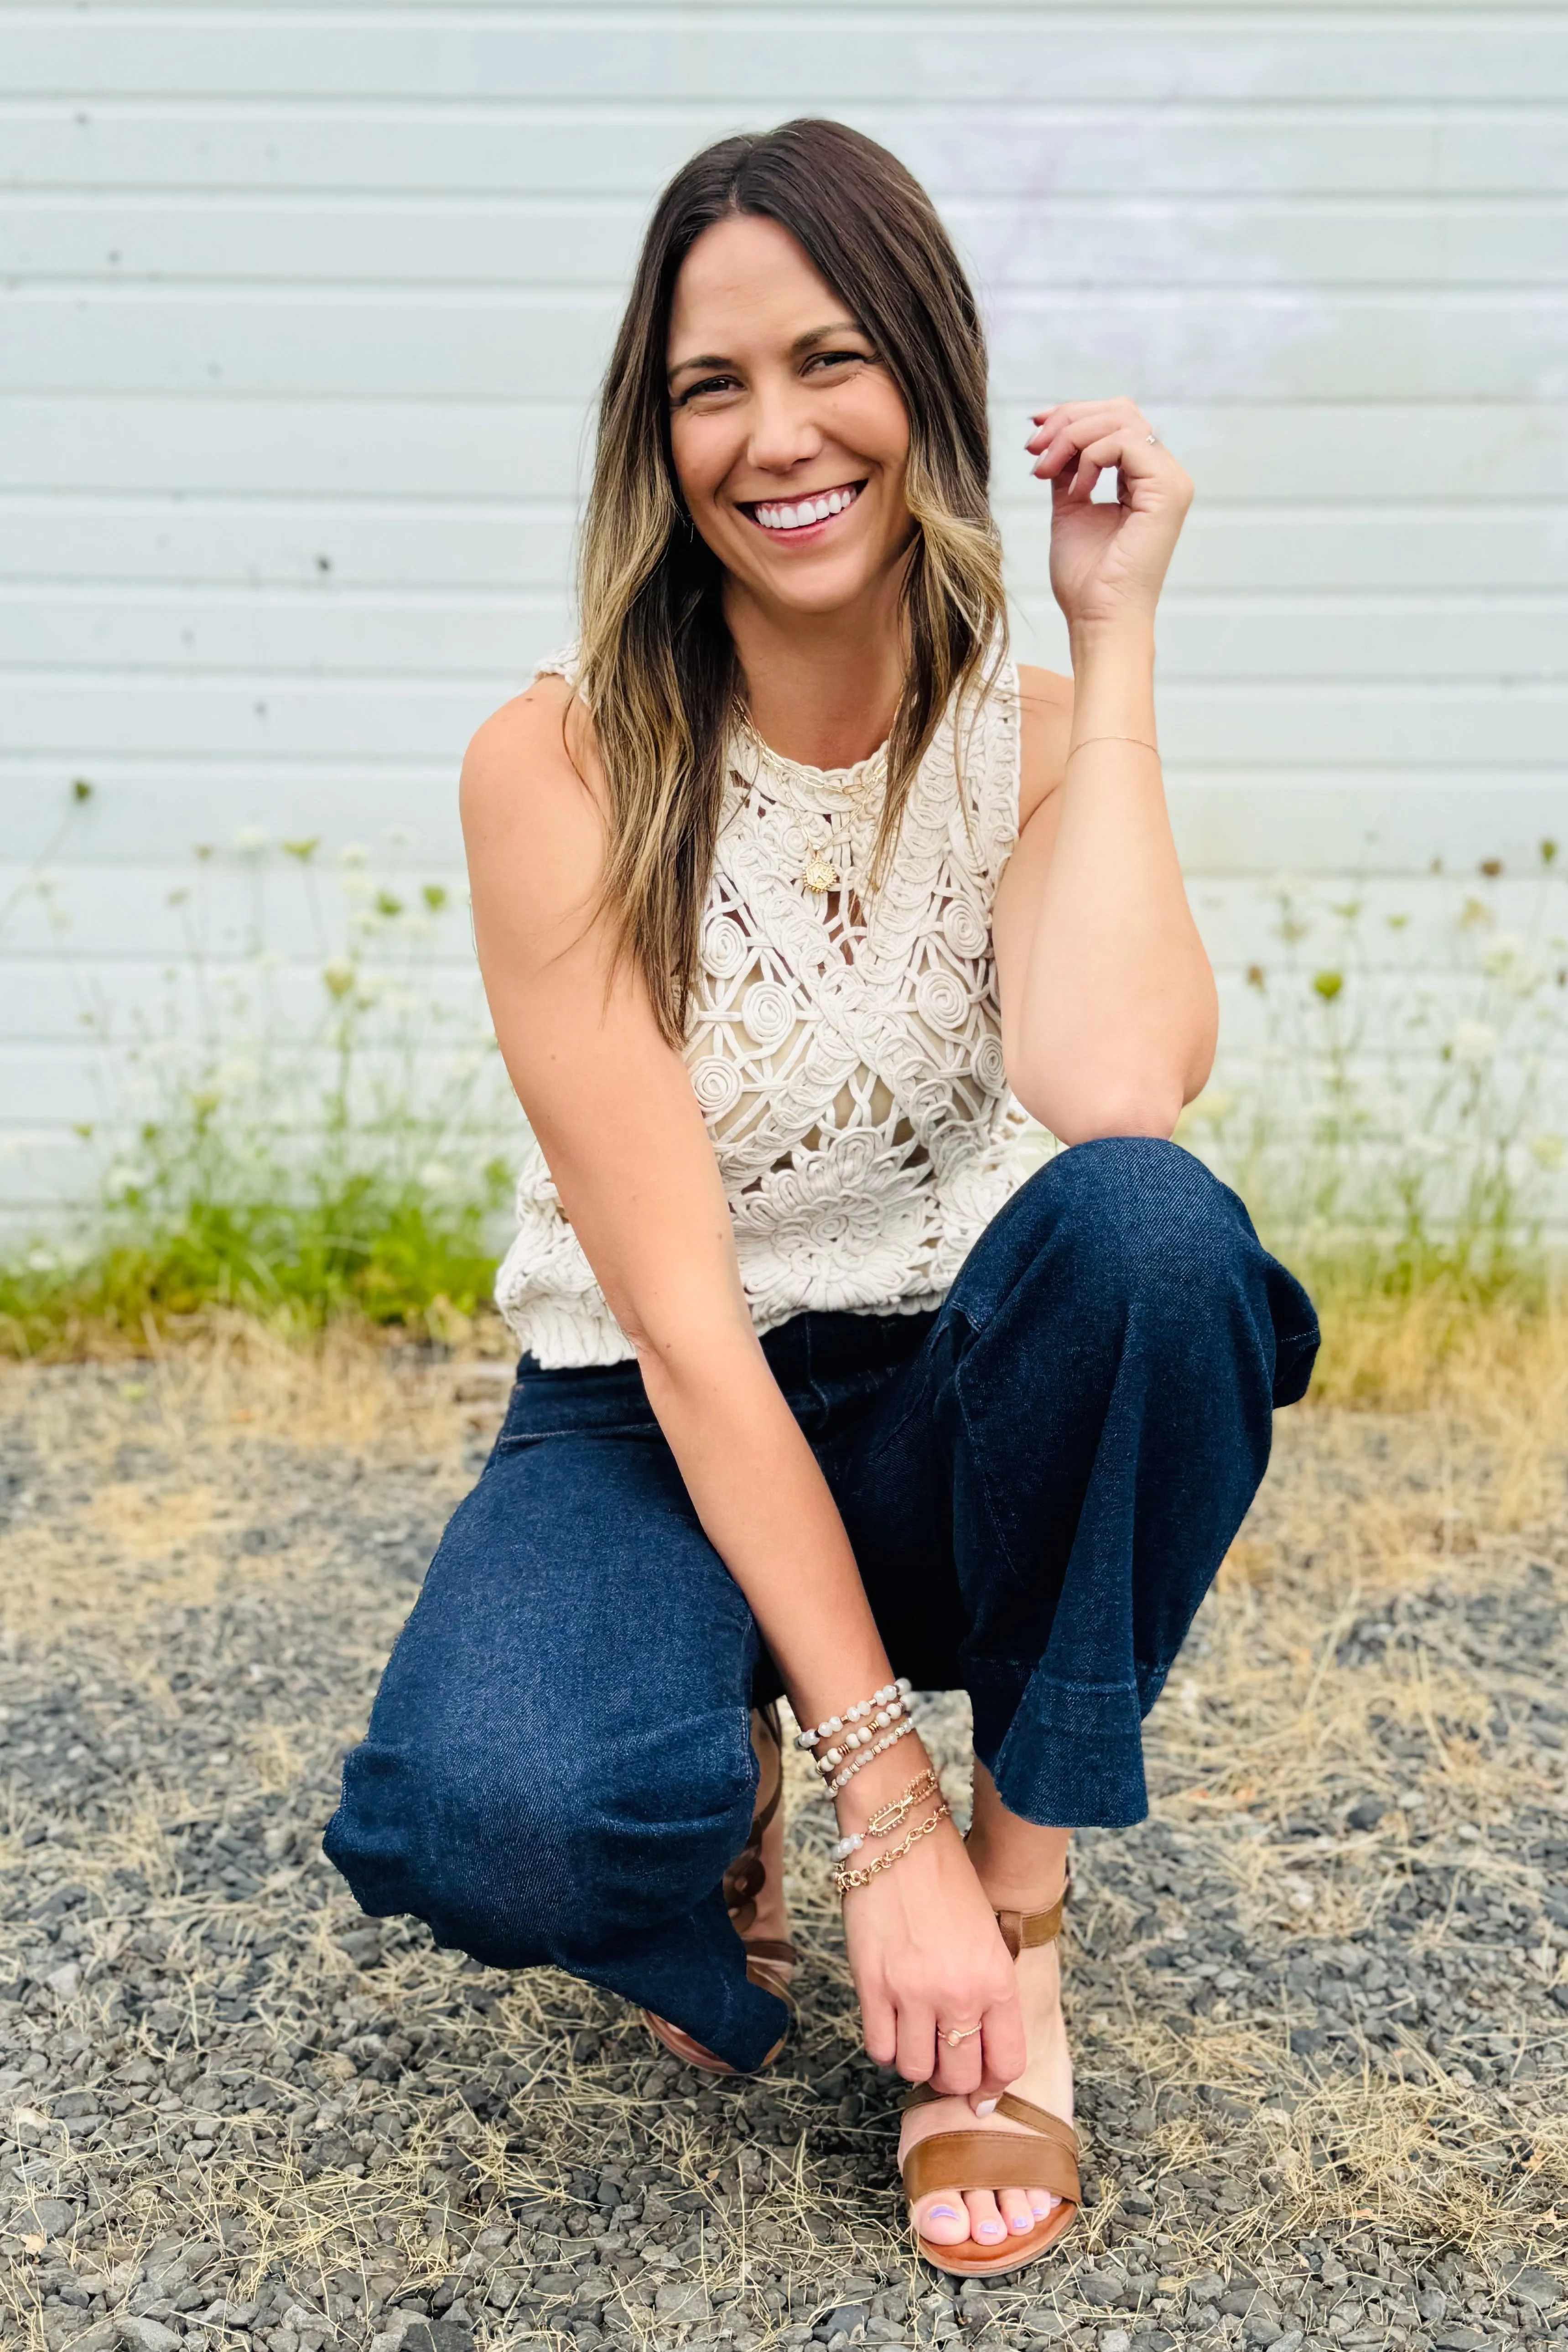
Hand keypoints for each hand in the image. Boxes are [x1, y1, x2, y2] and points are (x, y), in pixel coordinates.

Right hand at [841, 1813, 1023, 2106]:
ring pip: (916, 2070)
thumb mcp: (988, 1938)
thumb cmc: (949, 1883)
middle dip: (954, 2080)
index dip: (993, 2087)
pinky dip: (886, 2047)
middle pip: (960, 2077)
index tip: (981, 2091)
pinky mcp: (873, 1985)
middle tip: (944, 2062)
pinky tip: (890, 2026)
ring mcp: (913, 1993)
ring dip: (917, 2063)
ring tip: (915, 2038)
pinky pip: (879, 2048)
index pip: (1006, 2064)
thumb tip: (980, 2052)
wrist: (903, 1840)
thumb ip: (989, 1994)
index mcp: (997, 1981)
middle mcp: (960, 1995)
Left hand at [1027, 397, 1192, 638]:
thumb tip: (1051, 435)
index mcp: (1147, 478)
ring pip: (1120, 420)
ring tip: (1045, 470)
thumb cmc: (1086, 580)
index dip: (1072, 416)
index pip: (1115, 421)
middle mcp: (1165, 475)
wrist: (1098, 619)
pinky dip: (1090, 458)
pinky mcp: (1167, 491)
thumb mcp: (1070, 510)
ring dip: (1071, 438)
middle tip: (1034, 448)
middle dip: (1068, 420)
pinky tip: (1074, 491)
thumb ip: (1069, 470)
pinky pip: (1124, 444)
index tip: (1033, 433)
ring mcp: (1170, 481)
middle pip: (1120, 411)